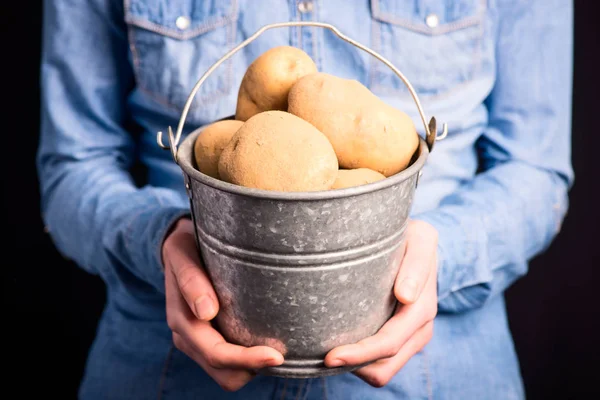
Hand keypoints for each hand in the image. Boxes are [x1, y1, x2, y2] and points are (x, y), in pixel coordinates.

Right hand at [162, 218, 283, 391]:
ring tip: (278, 348)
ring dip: (252, 369)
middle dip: (253, 369)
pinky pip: (231, 367)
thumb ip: (191, 279)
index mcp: (182, 321)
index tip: (277, 355)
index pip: (216, 354)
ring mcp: (198, 343)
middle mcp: (187, 338)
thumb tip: (206, 312)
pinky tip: (266, 342)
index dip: (246, 359)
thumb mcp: (183, 252)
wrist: (181, 247)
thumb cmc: (186, 246)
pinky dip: (249, 363)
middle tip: (285, 352)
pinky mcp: (210, 340)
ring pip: (228, 376)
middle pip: (224, 374)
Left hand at [324, 219, 438, 386]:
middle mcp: (420, 330)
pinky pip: (379, 364)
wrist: (421, 246)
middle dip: (353, 365)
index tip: (329, 356)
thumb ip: (417, 264)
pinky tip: (341, 345)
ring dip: (356, 368)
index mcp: (422, 309)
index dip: (360, 354)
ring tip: (327, 353)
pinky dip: (360, 364)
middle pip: (384, 366)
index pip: (389, 343)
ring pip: (381, 371)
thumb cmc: (414, 239)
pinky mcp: (401, 340)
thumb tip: (406, 296)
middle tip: (320, 358)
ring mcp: (411, 338)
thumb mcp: (421, 239)